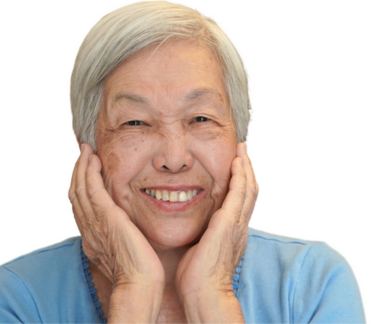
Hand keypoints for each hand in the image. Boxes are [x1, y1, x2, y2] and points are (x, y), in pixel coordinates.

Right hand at [68, 143, 163, 289]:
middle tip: (83, 154)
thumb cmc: (139, 272)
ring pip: (80, 188)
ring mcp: (95, 222)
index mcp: (92, 237)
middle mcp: (88, 229)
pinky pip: (91, 189)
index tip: (86, 171)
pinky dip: (89, 172)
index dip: (81, 186)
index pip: (81, 206)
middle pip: (75, 194)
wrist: (139, 283)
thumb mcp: (125, 251)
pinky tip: (93, 159)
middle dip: (78, 172)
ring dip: (82, 167)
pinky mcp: (105, 216)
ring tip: (86, 151)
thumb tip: (127, 228)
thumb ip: (121, 237)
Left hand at [175, 143, 257, 321]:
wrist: (204, 292)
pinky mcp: (229, 222)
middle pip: (250, 191)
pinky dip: (240, 176)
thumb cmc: (197, 276)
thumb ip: (201, 234)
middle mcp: (239, 225)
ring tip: (242, 150)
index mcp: (232, 231)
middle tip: (243, 152)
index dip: (240, 182)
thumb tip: (192, 228)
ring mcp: (237, 223)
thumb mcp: (200, 248)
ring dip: (245, 167)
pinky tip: (237, 162)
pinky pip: (239, 193)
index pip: (241, 201)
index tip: (236, 166)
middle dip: (246, 170)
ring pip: (248, 188)